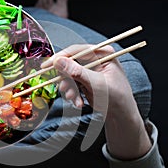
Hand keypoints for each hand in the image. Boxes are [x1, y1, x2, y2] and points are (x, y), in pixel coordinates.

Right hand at [41, 44, 151, 159]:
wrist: (121, 116)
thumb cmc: (117, 98)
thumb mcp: (97, 84)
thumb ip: (78, 72)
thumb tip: (58, 61)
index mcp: (102, 54)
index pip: (76, 51)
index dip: (60, 58)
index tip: (46, 67)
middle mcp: (95, 59)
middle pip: (70, 63)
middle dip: (66, 79)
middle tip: (64, 89)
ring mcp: (89, 71)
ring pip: (68, 75)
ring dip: (69, 89)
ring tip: (74, 99)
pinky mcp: (85, 81)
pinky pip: (71, 84)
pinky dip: (72, 94)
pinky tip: (79, 103)